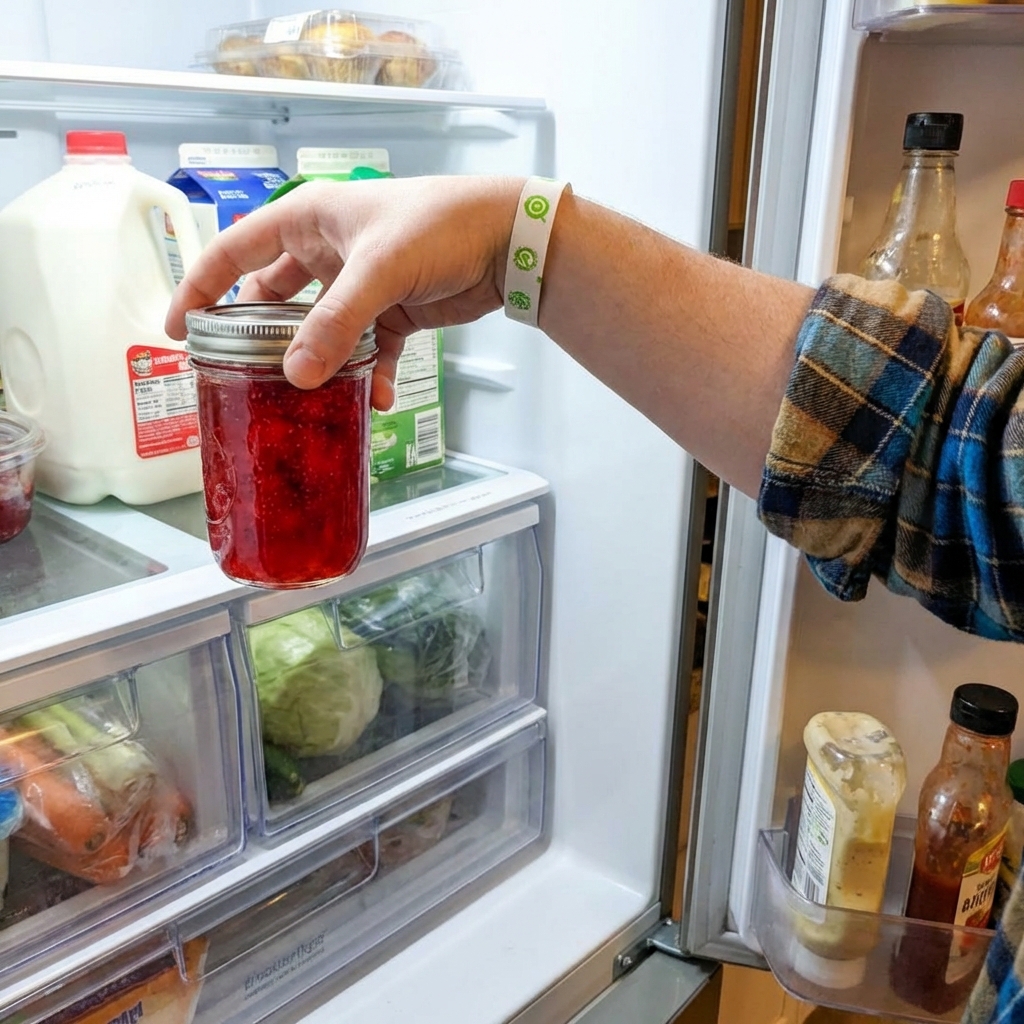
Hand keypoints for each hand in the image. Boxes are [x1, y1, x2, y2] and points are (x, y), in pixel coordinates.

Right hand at [165, 174, 523, 406]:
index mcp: (307, 220)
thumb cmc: (440, 225)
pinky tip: (378, 400)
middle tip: (244, 379)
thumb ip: (337, 323)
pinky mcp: (393, 312)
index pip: (235, 251)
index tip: (177, 330)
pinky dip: (370, 375)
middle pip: (275, 300)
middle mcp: (326, 251)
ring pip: (322, 332)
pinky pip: (368, 350)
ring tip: (309, 401)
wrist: (507, 239)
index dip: (200, 287)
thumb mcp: (378, 269)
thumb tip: (296, 376)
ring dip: (320, 365)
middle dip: (262, 340)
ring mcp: (359, 284)